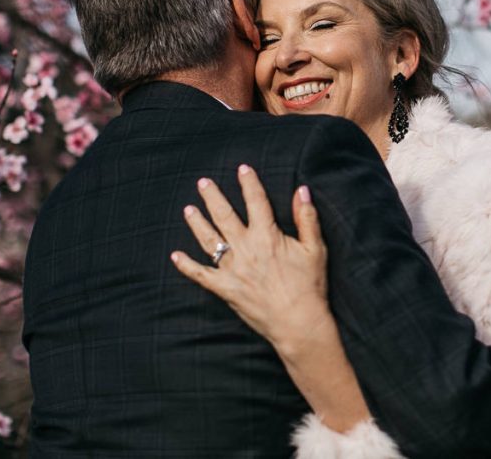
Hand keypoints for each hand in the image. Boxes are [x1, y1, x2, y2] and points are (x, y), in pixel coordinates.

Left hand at [170, 164, 330, 349]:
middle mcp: (245, 248)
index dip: (249, 183)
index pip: (256, 201)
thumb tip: (302, 190)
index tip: (242, 168)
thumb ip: (306, 217)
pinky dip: (186, 266)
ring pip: (209, 240)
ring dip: (197, 223)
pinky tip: (175, 256)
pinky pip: (201, 275)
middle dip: (212, 197)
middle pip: (224, 216)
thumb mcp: (315, 249)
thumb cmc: (310, 286)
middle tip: (203, 182)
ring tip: (188, 209)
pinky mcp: (225, 289)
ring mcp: (232, 269)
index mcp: (267, 236)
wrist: (298, 323)